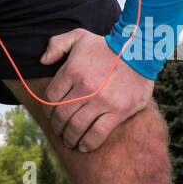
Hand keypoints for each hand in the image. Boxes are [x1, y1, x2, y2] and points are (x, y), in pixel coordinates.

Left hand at [39, 28, 153, 152]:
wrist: (140, 51)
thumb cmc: (106, 46)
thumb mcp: (79, 36)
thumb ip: (57, 45)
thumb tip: (42, 61)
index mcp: (72, 70)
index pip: (51, 97)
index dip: (48, 109)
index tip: (52, 115)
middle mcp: (84, 86)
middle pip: (61, 114)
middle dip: (57, 126)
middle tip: (59, 131)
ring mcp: (101, 100)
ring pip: (77, 127)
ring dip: (70, 138)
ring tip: (70, 141)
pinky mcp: (118, 111)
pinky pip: (98, 133)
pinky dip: (88, 143)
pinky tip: (84, 147)